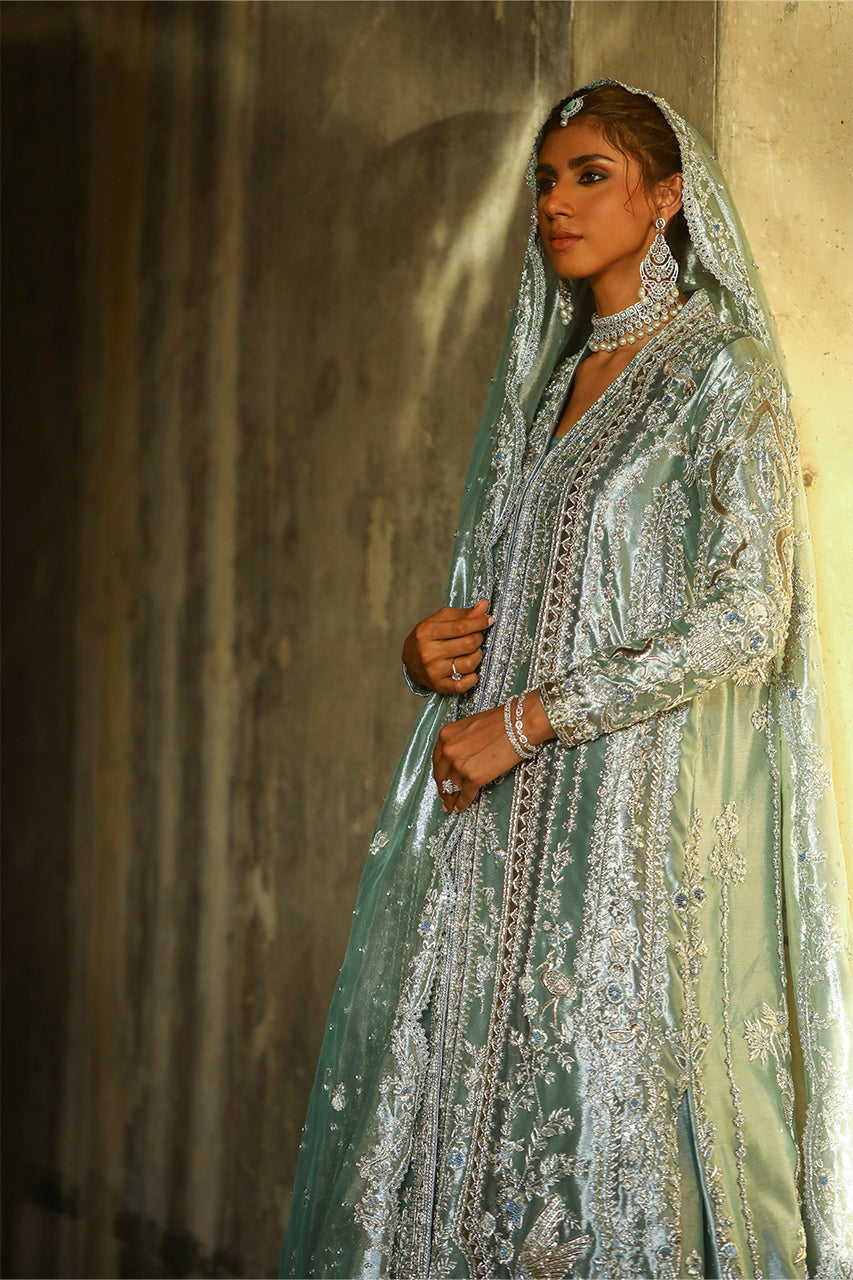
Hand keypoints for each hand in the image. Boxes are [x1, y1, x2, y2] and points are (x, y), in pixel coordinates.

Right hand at [402, 599, 492, 694]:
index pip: (460, 627)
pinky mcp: (439, 686)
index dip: (478, 622)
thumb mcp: (440, 620)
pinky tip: (470, 670)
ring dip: (477, 656)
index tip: (488, 619)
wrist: (409, 660)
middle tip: (477, 636)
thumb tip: (484, 605)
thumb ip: (462, 614)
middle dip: (478, 638)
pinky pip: (464, 685)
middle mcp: (429, 653)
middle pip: (467, 644)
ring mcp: (434, 671)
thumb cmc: (427, 637)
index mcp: (427, 632)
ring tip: (473, 651)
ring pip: (469, 664)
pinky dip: (472, 678)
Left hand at [432, 693, 554, 812]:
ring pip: (452, 788)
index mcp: (446, 736)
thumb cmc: (500, 722)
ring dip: (451, 799)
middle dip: (443, 788)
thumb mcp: (469, 727)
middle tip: (444, 797)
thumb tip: (458, 758)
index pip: (437, 760)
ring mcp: (460, 765)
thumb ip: (459, 743)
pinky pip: (465, 795)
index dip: (440, 773)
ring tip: (451, 806)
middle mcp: (449, 750)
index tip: (440, 781)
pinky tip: (460, 808)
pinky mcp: (474, 777)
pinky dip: (462, 804)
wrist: (519, 725)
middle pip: (442, 776)